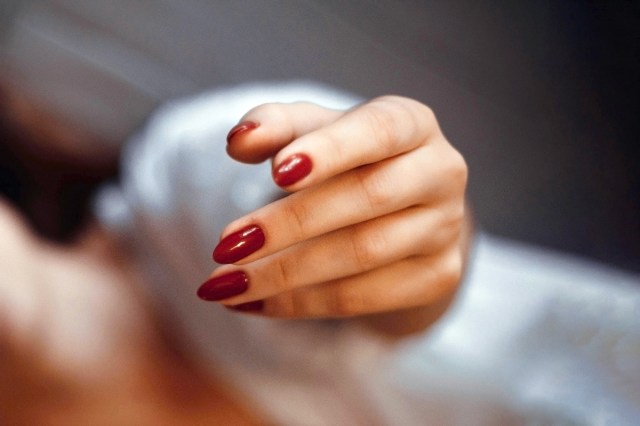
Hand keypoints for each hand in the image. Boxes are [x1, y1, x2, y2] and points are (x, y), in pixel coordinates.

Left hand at [198, 96, 469, 332]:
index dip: (330, 152)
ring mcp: (444, 230)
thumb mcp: (315, 132)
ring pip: (362, 254)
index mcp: (413, 123)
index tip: (276, 172)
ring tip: (224, 283)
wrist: (405, 211)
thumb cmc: (351, 162)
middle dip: (289, 223)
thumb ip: (277, 126)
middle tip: (226, 245)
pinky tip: (254, 303)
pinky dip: (300, 303)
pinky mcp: (438, 277)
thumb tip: (239, 140)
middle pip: (366, 198)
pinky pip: (363, 297)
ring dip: (285, 273)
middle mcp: (441, 172)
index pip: (377, 131)